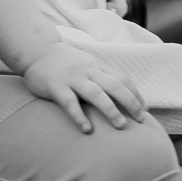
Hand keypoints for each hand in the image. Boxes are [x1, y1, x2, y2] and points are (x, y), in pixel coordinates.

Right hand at [22, 44, 146, 132]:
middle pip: (115, 85)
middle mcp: (88, 71)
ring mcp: (73, 78)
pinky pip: (70, 102)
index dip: (135, 94)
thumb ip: (99, 77)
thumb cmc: (64, 63)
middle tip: (140, 119)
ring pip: (96, 93)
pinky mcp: (56, 86)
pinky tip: (87, 129)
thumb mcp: (86, 65)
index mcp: (96, 68)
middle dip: (130, 102)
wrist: (37, 51)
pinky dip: (79, 116)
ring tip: (121, 125)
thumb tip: (117, 94)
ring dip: (110, 109)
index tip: (144, 109)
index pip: (121, 79)